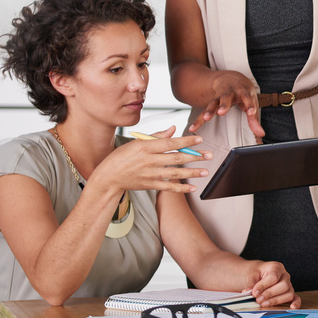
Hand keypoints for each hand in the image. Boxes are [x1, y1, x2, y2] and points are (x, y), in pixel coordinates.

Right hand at [91, 126, 213, 194]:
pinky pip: (168, 187)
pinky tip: (193, 187)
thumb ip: (156, 136)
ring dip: (191, 173)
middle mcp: (148, 160)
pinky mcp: (149, 185)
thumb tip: (173, 129)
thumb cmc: (122, 157)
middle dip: (194, 157)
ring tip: (205, 171)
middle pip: (176, 158)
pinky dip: (181, 188)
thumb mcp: (136, 142)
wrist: (108, 177)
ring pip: (174, 173)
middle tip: (209, 155)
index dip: (186, 141)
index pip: (170, 143)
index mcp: (145, 147)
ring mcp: (149, 174)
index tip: (199, 139)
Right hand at [188, 71, 263, 138]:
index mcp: (243, 92)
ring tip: (206, 118)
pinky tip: (193, 128)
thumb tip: (261, 134)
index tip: (251, 113)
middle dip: (224, 104)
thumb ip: (254, 119)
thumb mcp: (251, 102)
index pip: (248, 98)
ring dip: (210, 110)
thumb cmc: (244, 93)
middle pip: (227, 97)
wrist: (230, 78)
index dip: (250, 105)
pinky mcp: (212, 101)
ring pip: (214, 102)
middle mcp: (231, 92)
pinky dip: (199, 120)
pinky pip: (204, 111)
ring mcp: (220, 96)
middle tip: (221, 112)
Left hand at [244, 261, 300, 308]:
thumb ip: (251, 284)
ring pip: (289, 293)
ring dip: (276, 300)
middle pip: (283, 286)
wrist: (259, 273)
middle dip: (269, 294)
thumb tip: (247, 292)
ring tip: (264, 304)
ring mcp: (288, 284)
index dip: (263, 286)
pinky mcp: (289, 293)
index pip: (273, 277)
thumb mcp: (252, 275)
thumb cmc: (257, 273)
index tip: (254, 292)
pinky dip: (295, 303)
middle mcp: (285, 275)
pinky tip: (292, 307)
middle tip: (258, 300)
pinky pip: (296, 297)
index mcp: (276, 267)